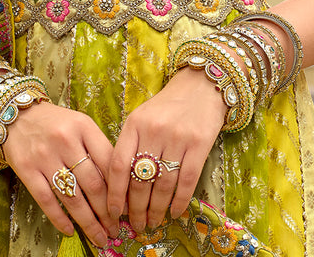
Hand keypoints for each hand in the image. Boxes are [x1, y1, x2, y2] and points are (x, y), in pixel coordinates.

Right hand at [2, 101, 117, 246]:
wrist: (17, 115)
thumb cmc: (56, 123)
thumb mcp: (80, 125)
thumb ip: (97, 148)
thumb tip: (117, 185)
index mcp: (83, 127)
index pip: (109, 162)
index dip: (120, 189)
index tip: (126, 208)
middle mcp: (65, 140)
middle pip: (93, 184)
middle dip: (107, 212)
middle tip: (115, 230)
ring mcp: (45, 155)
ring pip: (72, 197)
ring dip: (88, 222)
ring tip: (99, 237)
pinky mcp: (26, 169)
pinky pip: (47, 200)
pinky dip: (60, 219)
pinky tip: (70, 231)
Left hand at [106, 69, 225, 232]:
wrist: (200, 87)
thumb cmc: (166, 107)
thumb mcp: (141, 118)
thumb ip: (130, 146)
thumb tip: (120, 188)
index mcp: (134, 124)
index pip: (118, 164)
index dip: (114, 193)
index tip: (113, 212)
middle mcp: (154, 130)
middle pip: (140, 179)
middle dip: (136, 208)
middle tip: (136, 225)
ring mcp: (178, 137)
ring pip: (163, 184)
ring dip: (157, 209)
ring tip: (153, 222)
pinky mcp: (200, 144)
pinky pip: (187, 181)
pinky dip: (179, 201)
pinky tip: (174, 213)